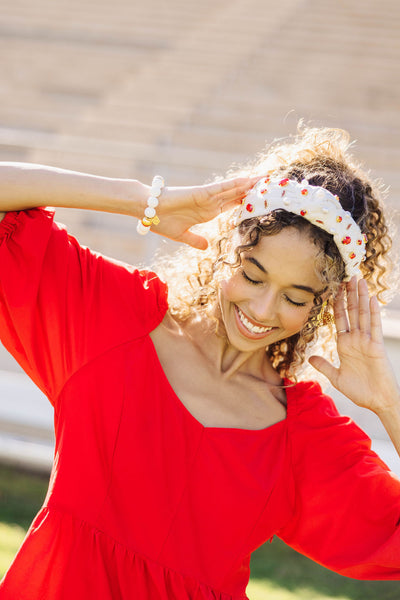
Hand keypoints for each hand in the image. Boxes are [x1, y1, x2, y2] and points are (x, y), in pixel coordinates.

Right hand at [145, 176, 258, 248]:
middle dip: (253, 191)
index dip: (248, 202)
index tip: (263, 201)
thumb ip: (195, 240)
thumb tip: (206, 247)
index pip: (233, 205)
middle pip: (237, 195)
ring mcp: (206, 196)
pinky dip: (233, 184)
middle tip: (272, 186)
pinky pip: (220, 187)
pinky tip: (246, 180)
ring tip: (266, 179)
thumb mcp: (182, 235)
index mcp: (208, 212)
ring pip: (232, 189)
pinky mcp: (200, 193)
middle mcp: (210, 202)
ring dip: (248, 184)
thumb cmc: (161, 220)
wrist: (147, 210)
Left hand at [309, 277, 399, 413]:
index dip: (337, 304)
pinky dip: (373, 313)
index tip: (334, 289)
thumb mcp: (336, 377)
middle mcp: (356, 339)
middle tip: (348, 275)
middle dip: (349, 294)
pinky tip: (370, 299)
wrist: (378, 401)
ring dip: (360, 297)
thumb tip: (310, 357)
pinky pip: (374, 327)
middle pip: (352, 312)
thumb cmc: (360, 391)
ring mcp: (367, 341)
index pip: (339, 319)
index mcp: (345, 344)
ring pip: (363, 314)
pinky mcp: (376, 347)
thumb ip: (324, 365)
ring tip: (359, 280)